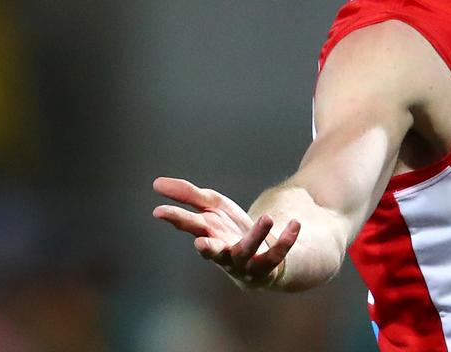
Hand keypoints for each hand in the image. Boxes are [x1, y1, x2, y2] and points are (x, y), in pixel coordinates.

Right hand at [152, 176, 299, 288]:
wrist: (259, 260)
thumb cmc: (229, 232)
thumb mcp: (212, 208)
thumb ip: (188, 195)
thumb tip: (156, 183)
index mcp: (207, 234)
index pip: (189, 226)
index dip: (175, 218)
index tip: (159, 211)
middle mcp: (222, 252)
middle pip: (213, 250)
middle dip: (207, 247)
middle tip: (200, 243)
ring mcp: (243, 262)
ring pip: (247, 253)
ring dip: (256, 236)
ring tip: (267, 217)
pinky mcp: (266, 266)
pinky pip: (276, 254)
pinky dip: (286, 240)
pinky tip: (295, 224)